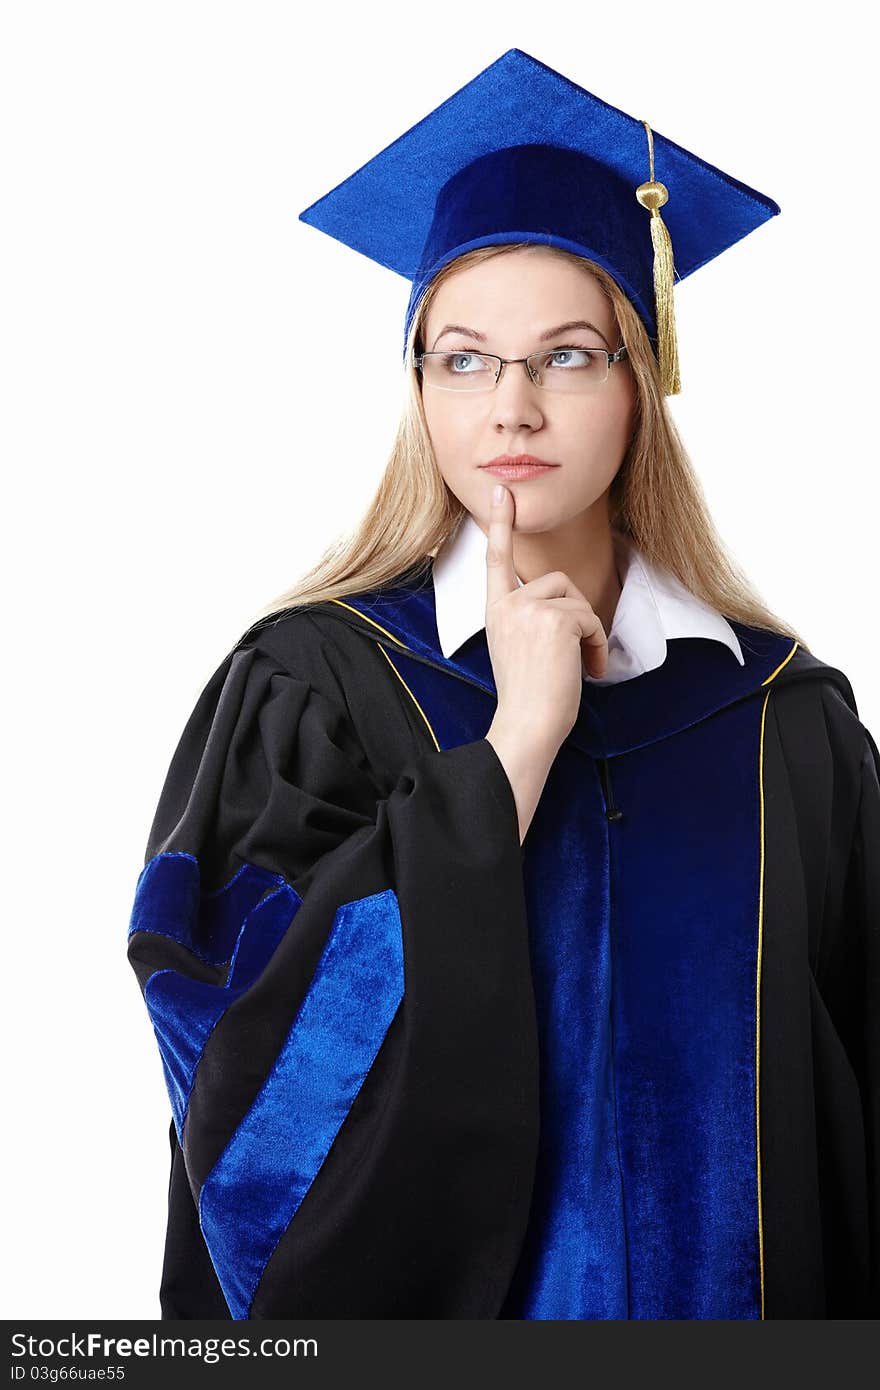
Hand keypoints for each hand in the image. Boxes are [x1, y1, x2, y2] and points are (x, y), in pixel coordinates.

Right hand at [484, 483, 608, 757]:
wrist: (528, 723)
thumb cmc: (530, 697)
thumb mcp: (520, 648)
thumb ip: (532, 619)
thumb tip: (567, 608)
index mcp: (496, 610)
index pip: (496, 559)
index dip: (500, 524)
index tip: (502, 492)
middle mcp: (507, 604)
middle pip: (558, 582)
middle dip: (577, 613)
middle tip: (577, 653)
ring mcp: (528, 609)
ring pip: (576, 599)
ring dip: (589, 631)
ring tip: (582, 663)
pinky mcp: (553, 618)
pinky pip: (590, 617)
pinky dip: (597, 643)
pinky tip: (589, 669)